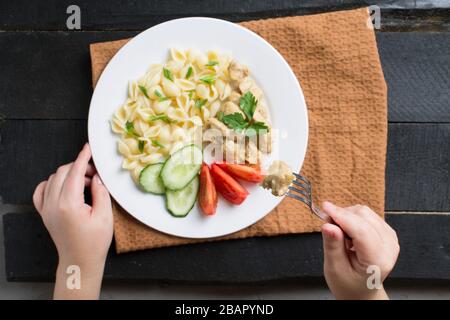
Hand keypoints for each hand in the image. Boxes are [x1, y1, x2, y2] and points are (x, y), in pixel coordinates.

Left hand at [33, 143, 112, 298]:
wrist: (80, 261)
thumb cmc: (94, 243)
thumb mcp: (105, 216)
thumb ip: (101, 193)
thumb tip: (98, 177)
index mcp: (69, 204)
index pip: (75, 173)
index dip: (83, 158)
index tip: (88, 148)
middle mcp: (53, 204)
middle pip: (63, 172)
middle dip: (79, 167)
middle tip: (95, 174)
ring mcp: (46, 209)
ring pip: (53, 179)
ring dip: (69, 175)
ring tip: (85, 184)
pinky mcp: (45, 213)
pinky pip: (41, 191)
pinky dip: (52, 183)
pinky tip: (65, 187)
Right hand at [321, 202, 398, 299]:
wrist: (361, 288)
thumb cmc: (348, 282)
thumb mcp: (334, 268)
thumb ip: (332, 246)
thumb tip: (328, 225)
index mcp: (377, 261)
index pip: (361, 230)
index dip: (341, 216)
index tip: (325, 208)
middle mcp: (389, 247)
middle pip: (363, 216)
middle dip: (341, 215)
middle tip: (327, 225)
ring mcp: (390, 238)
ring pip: (364, 212)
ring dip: (346, 216)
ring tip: (338, 233)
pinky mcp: (387, 231)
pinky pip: (366, 214)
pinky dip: (352, 217)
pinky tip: (347, 231)